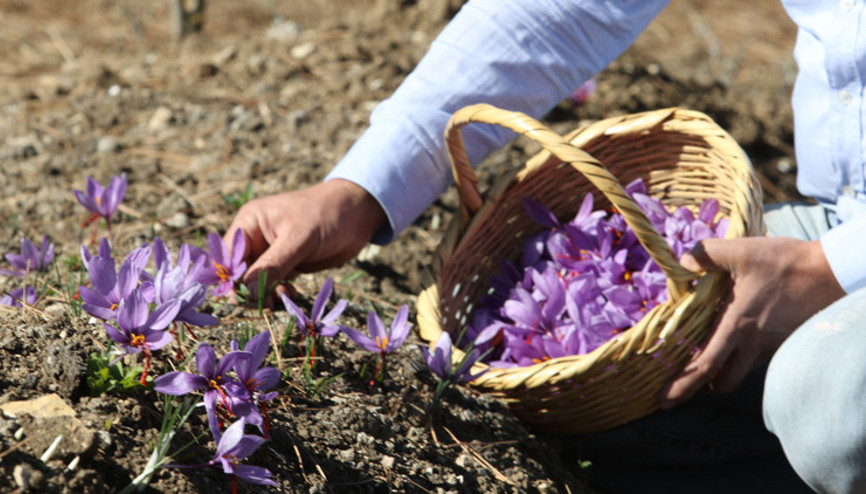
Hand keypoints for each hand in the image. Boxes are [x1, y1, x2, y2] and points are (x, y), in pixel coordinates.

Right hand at [224, 179, 386, 299]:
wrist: (359, 213)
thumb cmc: (326, 215)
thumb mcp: (298, 239)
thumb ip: (272, 266)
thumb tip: (247, 293)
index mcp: (250, 223)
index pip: (227, 257)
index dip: (231, 279)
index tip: (243, 299)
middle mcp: (256, 238)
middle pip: (240, 273)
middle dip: (251, 290)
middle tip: (267, 304)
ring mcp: (271, 252)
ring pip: (257, 282)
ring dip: (266, 294)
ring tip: (284, 297)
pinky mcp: (288, 263)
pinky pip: (274, 284)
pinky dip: (280, 292)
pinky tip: (292, 294)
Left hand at [660, 236, 844, 408]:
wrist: (831, 272)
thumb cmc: (785, 263)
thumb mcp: (741, 251)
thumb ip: (706, 255)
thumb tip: (684, 263)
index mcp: (736, 326)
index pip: (704, 366)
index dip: (682, 386)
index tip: (664, 401)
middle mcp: (752, 343)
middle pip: (723, 381)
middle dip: (702, 387)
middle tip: (684, 384)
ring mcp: (770, 345)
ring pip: (741, 371)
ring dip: (722, 372)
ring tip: (709, 360)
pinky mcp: (783, 341)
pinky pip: (756, 358)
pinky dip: (741, 357)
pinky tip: (737, 339)